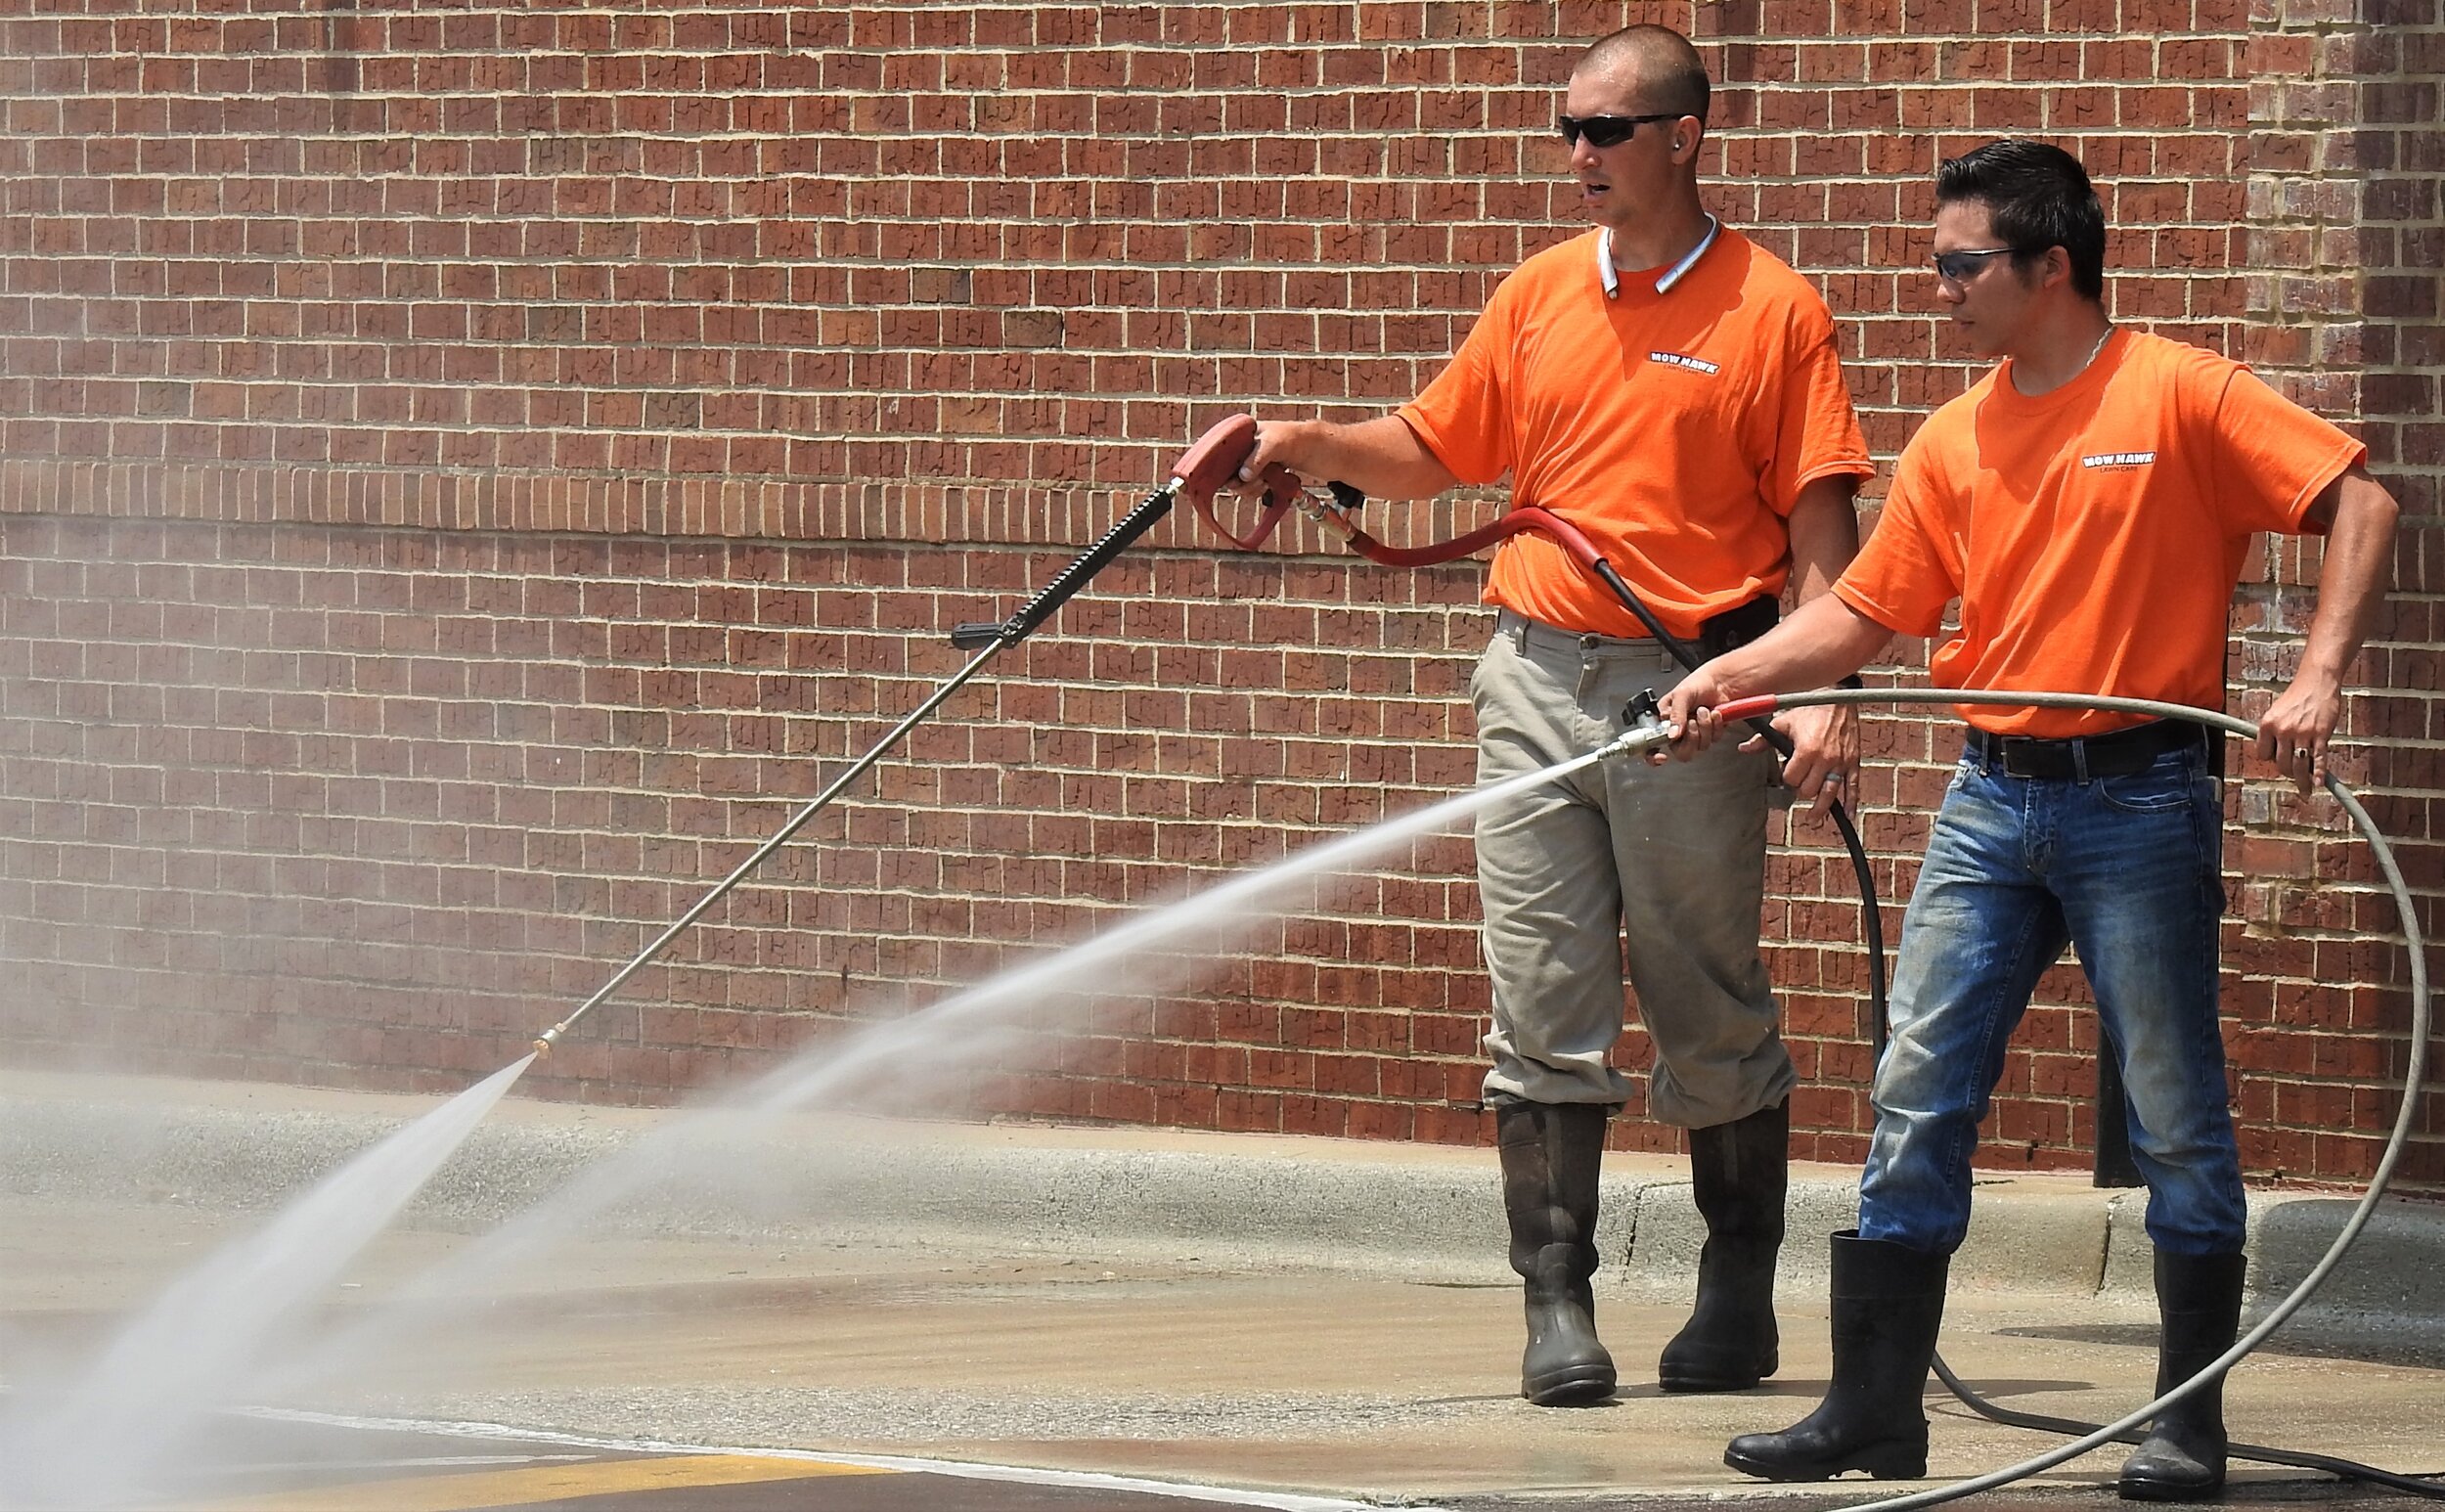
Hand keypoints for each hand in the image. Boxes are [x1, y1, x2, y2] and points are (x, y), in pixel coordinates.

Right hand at [1225, 419, 1307, 502]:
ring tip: (1266, 483)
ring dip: (1252, 488)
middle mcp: (1245, 449)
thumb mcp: (1273, 444)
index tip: (1235, 480)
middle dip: (1242, 483)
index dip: (1225, 470)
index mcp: (1242, 435)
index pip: (1222, 454)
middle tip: (1258, 481)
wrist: (1318, 448)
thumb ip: (1256, 459)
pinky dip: (1259, 491)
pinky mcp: (1263, 474)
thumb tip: (1242, 477)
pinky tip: (1270, 486)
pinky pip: (1253, 487)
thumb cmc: (1295, 438)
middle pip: (1230, 473)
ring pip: (1241, 483)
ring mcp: (1254, 463)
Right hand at [1654, 664, 1735, 762]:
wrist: (1720, 682)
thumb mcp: (1681, 695)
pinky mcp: (1710, 734)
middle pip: (1682, 752)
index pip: (1652, 745)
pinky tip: (1714, 713)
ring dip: (1705, 726)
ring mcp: (1695, 734)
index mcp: (1663, 722)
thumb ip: (1675, 715)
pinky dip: (1716, 726)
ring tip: (1703, 711)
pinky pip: (1714, 739)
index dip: (1653, 755)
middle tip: (1692, 721)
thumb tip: (1671, 734)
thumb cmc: (1697, 684)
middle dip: (1691, 737)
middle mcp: (1677, 731)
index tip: (1661, 757)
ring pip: (1701, 746)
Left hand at [1758, 702, 1859, 816]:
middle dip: (1800, 790)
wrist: (1838, 698)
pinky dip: (1852, 803)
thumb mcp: (1783, 723)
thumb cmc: (1810, 710)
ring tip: (1813, 819)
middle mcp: (1824, 759)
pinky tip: (1849, 815)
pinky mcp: (1853, 762)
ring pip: (1829, 794)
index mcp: (1806, 751)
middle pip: (1808, 790)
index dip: (1787, 779)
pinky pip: (1853, 786)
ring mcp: (1840, 763)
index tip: (1787, 774)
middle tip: (1798, 785)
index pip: (1791, 779)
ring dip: (1820, 809)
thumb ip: (1763, 740)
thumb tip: (1744, 749)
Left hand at [2254, 673, 2341, 796]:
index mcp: (2267, 724)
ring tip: (2306, 790)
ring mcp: (2302, 733)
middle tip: (2295, 776)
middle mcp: (2282, 730)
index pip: (2263, 755)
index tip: (2278, 760)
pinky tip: (2319, 783)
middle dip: (2288, 772)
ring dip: (2303, 780)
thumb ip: (2273, 732)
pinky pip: (2319, 758)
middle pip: (2281, 764)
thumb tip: (2274, 754)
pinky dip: (2319, 773)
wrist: (2317, 681)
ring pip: (2299, 765)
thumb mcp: (2276, 712)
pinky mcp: (2321, 734)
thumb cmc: (2297, 696)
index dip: (2271, 759)